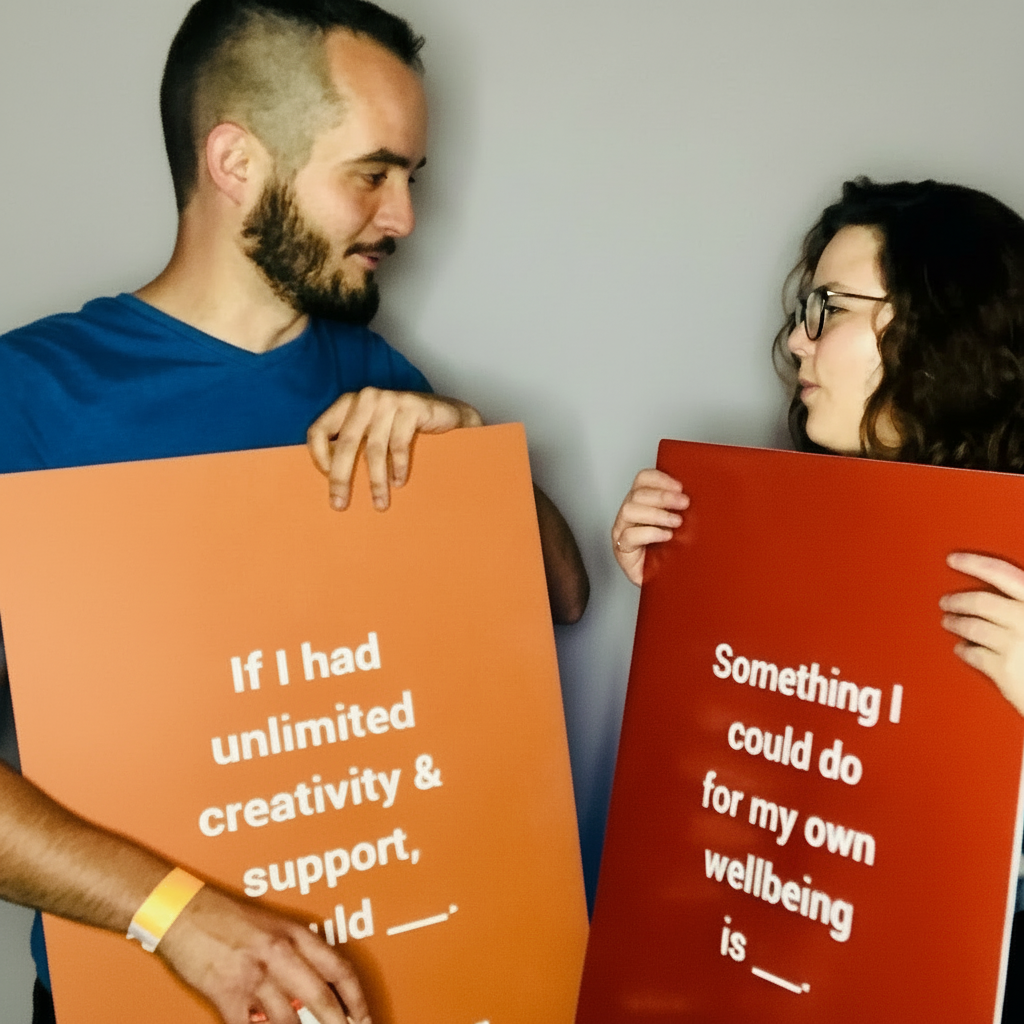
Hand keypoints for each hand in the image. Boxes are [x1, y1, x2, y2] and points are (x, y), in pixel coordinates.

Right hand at [159, 884, 369, 1023]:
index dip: (357, 998)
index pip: (339, 969)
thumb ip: (294, 953)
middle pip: (320, 998)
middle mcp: (279, 953)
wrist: (182, 912)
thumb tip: (311, 991)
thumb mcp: (271, 926)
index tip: (364, 1018)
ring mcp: (253, 976)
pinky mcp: (226, 994)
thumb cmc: (227, 916)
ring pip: (288, 1020)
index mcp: (294, 933)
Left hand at [307, 389, 482, 510]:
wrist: (447, 414)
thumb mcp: (373, 432)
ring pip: (374, 448)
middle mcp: (366, 398)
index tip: (326, 478)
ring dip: (375, 481)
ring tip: (379, 504)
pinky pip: (399, 444)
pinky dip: (398, 467)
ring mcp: (389, 400)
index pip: (319, 430)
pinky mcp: (411, 407)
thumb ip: (353, 445)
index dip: (318, 456)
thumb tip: (331, 480)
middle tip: (340, 504)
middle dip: (341, 477)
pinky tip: (399, 482)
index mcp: (349, 403)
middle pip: (345, 443)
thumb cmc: (405, 428)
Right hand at [611, 469, 688, 586]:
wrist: (672, 583)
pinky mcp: (622, 551)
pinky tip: (666, 536)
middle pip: (636, 494)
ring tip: (676, 523)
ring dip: (656, 513)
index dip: (659, 479)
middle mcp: (629, 516)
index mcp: (643, 503)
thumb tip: (702, 491)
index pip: (642, 480)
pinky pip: (629, 536)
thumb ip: (685, 508)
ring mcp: (623, 532)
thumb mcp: (685, 524)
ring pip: (629, 510)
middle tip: (684, 504)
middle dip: (662, 496)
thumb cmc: (678, 553)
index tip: (679, 486)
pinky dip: (650, 533)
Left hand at [940, 552, 1023, 715]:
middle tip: (946, 601)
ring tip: (949, 622)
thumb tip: (1012, 586)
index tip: (953, 559)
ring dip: (956, 623)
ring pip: (972, 627)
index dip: (974, 563)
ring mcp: (1014, 645)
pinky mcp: (1004, 670)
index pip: (1001, 572)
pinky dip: (964, 650)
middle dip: (958, 600)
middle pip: (980, 602)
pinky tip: (962, 649)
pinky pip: (974, 655)